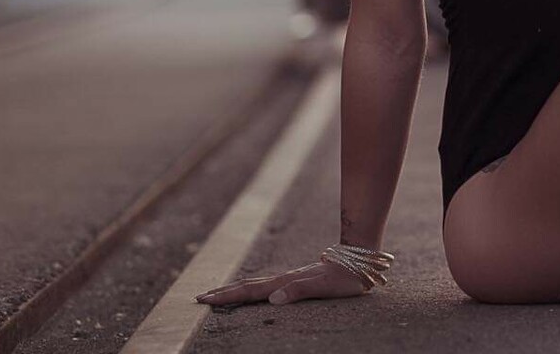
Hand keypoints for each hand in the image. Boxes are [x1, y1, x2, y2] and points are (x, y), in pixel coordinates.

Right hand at [194, 257, 370, 308]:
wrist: (360, 261)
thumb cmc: (344, 278)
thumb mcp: (323, 286)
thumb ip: (298, 290)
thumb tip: (272, 299)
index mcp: (285, 282)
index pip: (250, 290)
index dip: (227, 295)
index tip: (205, 298)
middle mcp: (284, 279)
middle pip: (248, 285)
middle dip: (223, 292)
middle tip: (200, 297)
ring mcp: (289, 278)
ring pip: (256, 284)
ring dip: (235, 290)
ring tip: (217, 294)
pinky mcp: (296, 280)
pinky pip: (267, 285)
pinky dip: (251, 289)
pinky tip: (251, 293)